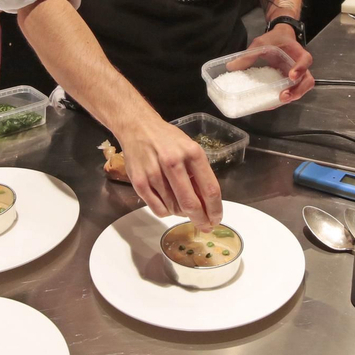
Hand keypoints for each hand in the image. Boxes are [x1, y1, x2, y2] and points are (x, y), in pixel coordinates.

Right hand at [117, 116, 222, 230]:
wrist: (138, 127)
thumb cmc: (168, 140)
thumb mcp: (190, 149)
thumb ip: (199, 174)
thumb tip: (208, 205)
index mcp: (192, 153)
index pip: (210, 189)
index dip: (215, 209)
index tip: (217, 219)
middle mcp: (173, 162)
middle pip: (191, 203)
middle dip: (201, 220)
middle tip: (205, 226)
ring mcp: (154, 173)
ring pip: (174, 208)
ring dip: (181, 213)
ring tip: (182, 205)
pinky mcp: (139, 182)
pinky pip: (158, 209)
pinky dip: (166, 212)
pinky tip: (168, 204)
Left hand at [248, 23, 314, 104]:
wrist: (280, 38)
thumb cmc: (274, 39)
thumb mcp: (261, 42)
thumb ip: (249, 54)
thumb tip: (231, 66)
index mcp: (297, 53)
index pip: (305, 60)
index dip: (301, 68)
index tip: (292, 76)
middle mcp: (300, 66)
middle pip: (307, 81)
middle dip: (298, 90)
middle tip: (284, 95)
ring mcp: (296, 76)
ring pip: (301, 89)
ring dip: (291, 97)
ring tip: (278, 101)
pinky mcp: (289, 82)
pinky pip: (289, 91)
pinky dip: (281, 98)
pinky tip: (270, 103)